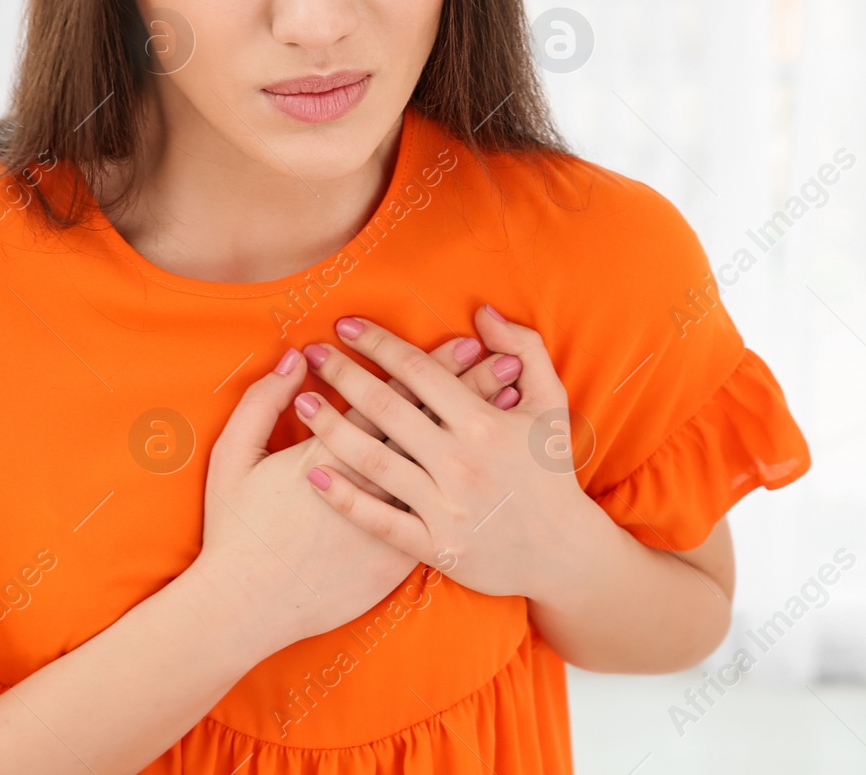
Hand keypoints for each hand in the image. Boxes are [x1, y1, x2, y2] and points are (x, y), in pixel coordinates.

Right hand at [191, 334, 525, 653]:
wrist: (248, 608)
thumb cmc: (235, 532)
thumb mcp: (233, 457)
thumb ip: (261, 403)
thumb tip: (290, 361)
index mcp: (332, 450)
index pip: (391, 395)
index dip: (428, 366)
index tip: (463, 340)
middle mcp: (372, 480)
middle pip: (430, 422)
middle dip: (466, 386)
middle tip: (497, 357)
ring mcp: (390, 520)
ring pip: (445, 461)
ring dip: (477, 430)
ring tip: (506, 404)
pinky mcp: (400, 553)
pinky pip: (444, 508)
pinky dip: (471, 481)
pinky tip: (493, 463)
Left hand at [294, 305, 598, 598]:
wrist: (565, 553)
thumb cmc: (552, 472)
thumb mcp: (552, 403)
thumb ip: (524, 349)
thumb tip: (483, 312)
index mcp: (485, 423)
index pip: (419, 371)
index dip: (377, 343)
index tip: (343, 325)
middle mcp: (461, 462)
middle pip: (387, 408)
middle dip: (343, 375)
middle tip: (311, 353)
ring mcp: (445, 506)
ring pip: (374, 461)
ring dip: (331, 429)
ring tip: (301, 404)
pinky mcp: (434, 545)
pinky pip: (379, 520)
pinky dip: (343, 499)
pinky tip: (312, 475)